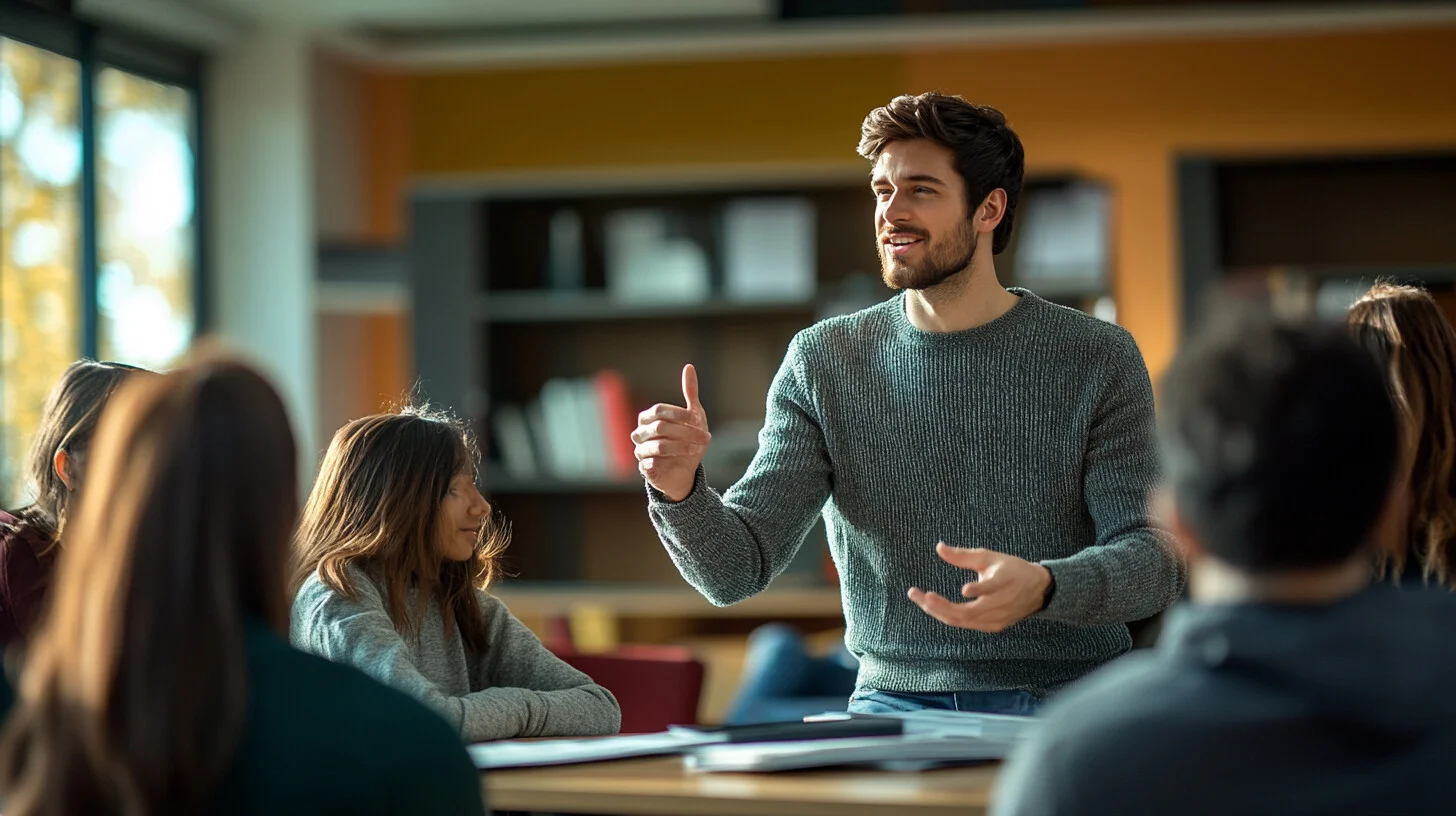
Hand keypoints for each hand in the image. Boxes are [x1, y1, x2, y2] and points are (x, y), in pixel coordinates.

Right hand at [633, 364, 710, 501]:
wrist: (686, 471)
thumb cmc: (687, 440)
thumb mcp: (693, 415)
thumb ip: (690, 392)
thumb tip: (689, 366)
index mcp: (647, 418)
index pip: (659, 410)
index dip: (679, 414)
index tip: (698, 419)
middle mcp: (640, 433)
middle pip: (660, 427)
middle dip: (686, 432)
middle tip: (705, 437)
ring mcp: (640, 451)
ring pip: (658, 445)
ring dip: (682, 446)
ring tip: (696, 449)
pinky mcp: (645, 469)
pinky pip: (654, 462)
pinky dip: (672, 459)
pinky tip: (684, 459)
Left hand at [907, 543, 1051, 632]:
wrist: (1038, 590)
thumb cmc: (1011, 570)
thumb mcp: (990, 557)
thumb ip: (963, 556)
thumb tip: (938, 547)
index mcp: (1004, 582)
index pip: (992, 588)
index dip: (979, 590)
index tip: (964, 589)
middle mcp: (1001, 604)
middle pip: (968, 612)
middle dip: (940, 606)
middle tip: (919, 594)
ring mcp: (998, 618)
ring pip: (963, 620)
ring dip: (939, 612)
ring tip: (920, 599)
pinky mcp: (994, 626)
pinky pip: (967, 624)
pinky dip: (949, 616)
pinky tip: (934, 607)